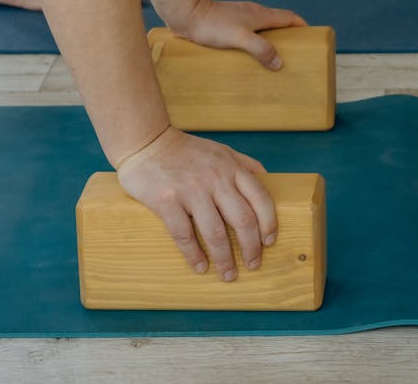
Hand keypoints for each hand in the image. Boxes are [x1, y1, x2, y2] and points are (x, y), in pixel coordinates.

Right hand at [117, 126, 276, 277]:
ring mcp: (191, 189)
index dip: (269, 223)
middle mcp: (215, 178)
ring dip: (225, 259)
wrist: (147, 143)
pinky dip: (194, 255)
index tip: (270, 242)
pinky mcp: (167, 201)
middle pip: (243, 220)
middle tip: (253, 264)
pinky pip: (184, 235)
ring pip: (216, 233)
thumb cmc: (186, 150)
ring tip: (228, 274)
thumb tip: (267, 178)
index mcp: (231, 167)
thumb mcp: (221, 150)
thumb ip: (244, 164)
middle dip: (251, 248)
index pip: (260, 198)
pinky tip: (200, 267)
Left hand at [175, 0, 306, 68]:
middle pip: (278, 22)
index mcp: (261, 14)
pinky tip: (248, 54)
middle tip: (293, 53)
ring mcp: (240, 17)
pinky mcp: (228, 23)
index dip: (302, 26)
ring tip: (271, 58)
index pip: (289, 17)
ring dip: (270, 39)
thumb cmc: (213, 25)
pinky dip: (255, 41)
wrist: (187, 13)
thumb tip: (279, 63)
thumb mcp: (240, 39)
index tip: (311, 36)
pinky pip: (249, 31)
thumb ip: (261, 49)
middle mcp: (253, 13)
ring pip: (262, 27)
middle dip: (288, 35)